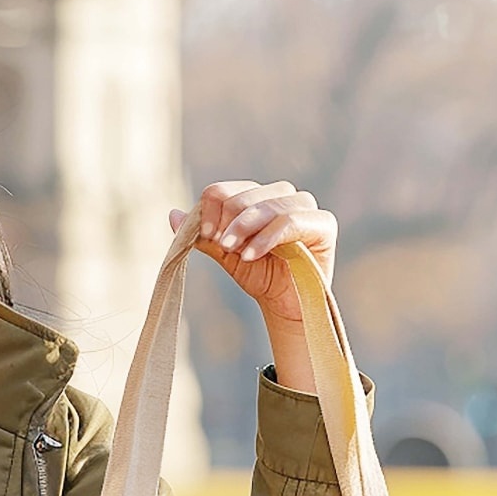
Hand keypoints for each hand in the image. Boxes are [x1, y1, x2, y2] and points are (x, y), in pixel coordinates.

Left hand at [170, 180, 336, 327]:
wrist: (286, 305)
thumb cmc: (259, 276)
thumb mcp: (226, 254)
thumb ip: (203, 236)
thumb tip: (173, 215)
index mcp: (256, 197)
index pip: (225, 190)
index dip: (211, 210)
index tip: (206, 235)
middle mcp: (282, 195)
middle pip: (245, 194)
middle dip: (228, 221)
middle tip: (222, 245)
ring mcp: (305, 207)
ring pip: (268, 204)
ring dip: (245, 228)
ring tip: (235, 251)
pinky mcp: (323, 224)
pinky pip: (290, 221)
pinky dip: (266, 237)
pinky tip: (252, 255)